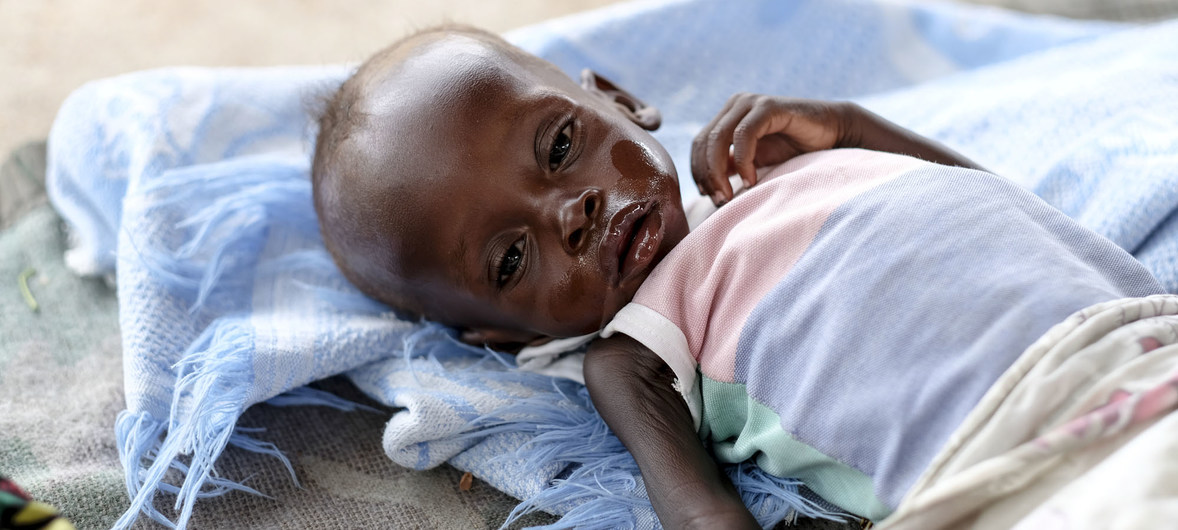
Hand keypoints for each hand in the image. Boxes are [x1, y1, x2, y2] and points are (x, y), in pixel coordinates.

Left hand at [691, 94, 852, 204]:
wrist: (833, 135)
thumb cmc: (795, 151)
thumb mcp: (754, 162)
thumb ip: (731, 167)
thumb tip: (705, 189)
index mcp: (727, 117)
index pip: (698, 145)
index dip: (698, 172)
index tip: (708, 197)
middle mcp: (735, 106)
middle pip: (704, 142)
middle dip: (707, 175)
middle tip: (719, 201)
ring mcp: (750, 103)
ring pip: (718, 138)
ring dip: (719, 171)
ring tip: (730, 195)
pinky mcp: (768, 106)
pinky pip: (744, 134)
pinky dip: (743, 160)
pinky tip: (751, 180)